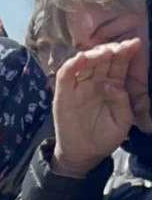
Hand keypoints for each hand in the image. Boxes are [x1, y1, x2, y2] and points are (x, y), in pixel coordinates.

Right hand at [52, 40, 139, 175]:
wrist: (84, 155)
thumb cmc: (104, 138)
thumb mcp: (122, 122)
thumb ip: (123, 102)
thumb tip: (114, 85)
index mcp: (113, 85)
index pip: (119, 63)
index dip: (127, 52)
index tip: (136, 44)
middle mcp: (95, 81)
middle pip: (103, 58)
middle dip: (113, 49)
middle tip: (121, 47)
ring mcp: (79, 86)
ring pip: (85, 62)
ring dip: (95, 53)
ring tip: (105, 52)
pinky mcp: (63, 94)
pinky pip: (66, 74)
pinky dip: (72, 64)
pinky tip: (82, 58)